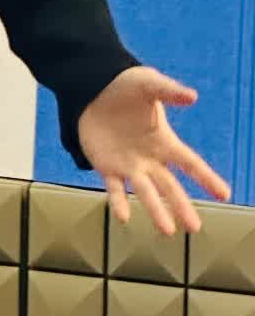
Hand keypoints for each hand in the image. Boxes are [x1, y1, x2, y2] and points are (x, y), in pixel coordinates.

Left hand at [78, 67, 230, 235]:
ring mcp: (129, 165)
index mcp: (164, 141)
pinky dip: (119, 202)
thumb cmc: (125, 86)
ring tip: (167, 231)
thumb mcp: (148, 84)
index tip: (224, 194)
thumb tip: (192, 96)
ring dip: (156, 210)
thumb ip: (169, 91)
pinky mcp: (107, 166)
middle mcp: (150, 158)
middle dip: (181, 205)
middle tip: (194, 227)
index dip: (206, 177)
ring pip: (145, 192)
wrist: (92, 89)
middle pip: (169, 186)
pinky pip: (115, 188)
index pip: (190, 162)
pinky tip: (123, 216)